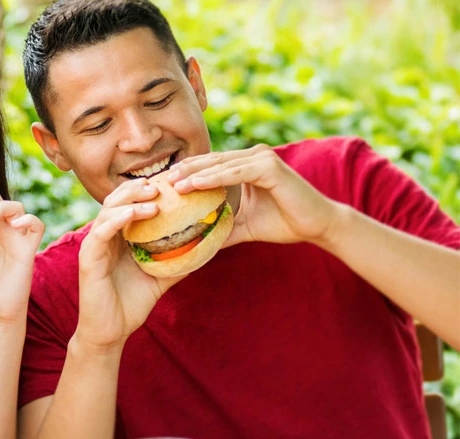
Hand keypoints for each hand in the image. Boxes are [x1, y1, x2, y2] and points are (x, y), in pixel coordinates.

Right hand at [75, 179, 187, 351]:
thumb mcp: (161, 277)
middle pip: (117, 199)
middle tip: (163, 183)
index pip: (130, 203)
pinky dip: (117, 219)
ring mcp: (95, 245)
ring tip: (154, 196)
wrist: (111, 332)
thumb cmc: (132, 304)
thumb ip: (177, 260)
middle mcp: (105, 236)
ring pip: (109, 210)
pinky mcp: (88, 258)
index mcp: (119, 237)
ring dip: (131, 200)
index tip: (170, 183)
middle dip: (139, 188)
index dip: (147, 190)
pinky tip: (134, 213)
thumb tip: (206, 247)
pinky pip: (101, 232)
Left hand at [168, 144, 340, 247]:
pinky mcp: (270, 167)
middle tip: (160, 180)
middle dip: (184, 170)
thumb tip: (198, 241)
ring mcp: (262, 159)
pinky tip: (195, 184)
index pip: (209, 166)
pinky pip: (235, 173)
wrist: (317, 226)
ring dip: (194, 173)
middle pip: (210, 162)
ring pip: (220, 165)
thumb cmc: (285, 223)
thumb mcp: (245, 226)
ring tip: (172, 183)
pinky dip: (214, 178)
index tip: (163, 184)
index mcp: (246, 166)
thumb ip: (223, 227)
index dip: (186, 174)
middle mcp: (253, 157)